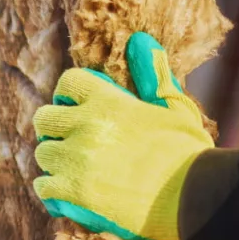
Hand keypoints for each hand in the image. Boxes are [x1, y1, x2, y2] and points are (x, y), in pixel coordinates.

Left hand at [32, 32, 213, 239]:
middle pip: (44, 119)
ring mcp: (76, 158)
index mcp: (109, 101)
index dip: (67, 94)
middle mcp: (86, 125)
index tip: (73, 108)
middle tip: (69, 141)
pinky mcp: (73, 190)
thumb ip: (153, 76)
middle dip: (53, 129)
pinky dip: (52, 190)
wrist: (196, 198)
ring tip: (72, 170)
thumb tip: (141, 41)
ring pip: (42, 153)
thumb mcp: (175, 108)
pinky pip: (43, 186)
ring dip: (55, 162)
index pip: (69, 82)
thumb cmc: (189, 154)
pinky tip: (66, 194)